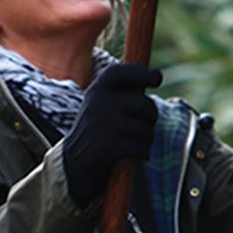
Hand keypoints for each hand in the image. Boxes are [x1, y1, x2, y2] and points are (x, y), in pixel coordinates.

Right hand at [62, 63, 161, 207]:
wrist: (75, 160)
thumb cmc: (99, 127)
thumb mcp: (105, 102)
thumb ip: (127, 89)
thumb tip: (157, 72)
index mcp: (98, 89)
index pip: (122, 72)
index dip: (142, 73)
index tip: (156, 78)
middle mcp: (99, 103)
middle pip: (143, 104)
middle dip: (151, 116)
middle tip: (145, 123)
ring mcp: (103, 124)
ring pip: (146, 130)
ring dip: (147, 139)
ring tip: (134, 140)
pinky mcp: (109, 146)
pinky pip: (141, 148)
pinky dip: (143, 153)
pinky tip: (134, 154)